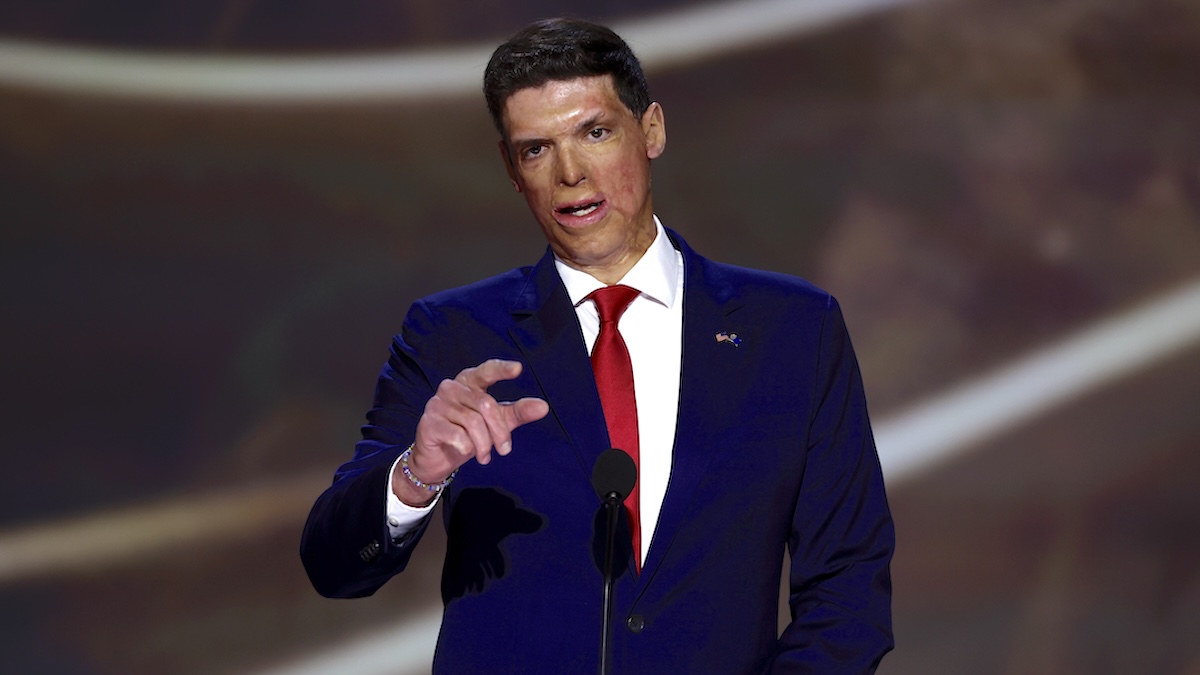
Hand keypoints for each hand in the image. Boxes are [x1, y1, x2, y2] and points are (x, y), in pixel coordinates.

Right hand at [394, 359, 548, 505]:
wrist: (438, 458)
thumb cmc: (467, 433)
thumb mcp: (497, 422)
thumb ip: (518, 412)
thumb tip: (543, 407)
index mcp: (469, 382)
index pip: (487, 370)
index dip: (501, 369)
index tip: (518, 369)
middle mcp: (452, 387)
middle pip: (487, 405)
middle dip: (500, 432)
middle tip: (505, 450)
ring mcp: (438, 403)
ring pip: (473, 422)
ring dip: (484, 444)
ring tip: (485, 457)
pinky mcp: (429, 422)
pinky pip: (457, 434)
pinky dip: (466, 447)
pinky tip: (465, 451)